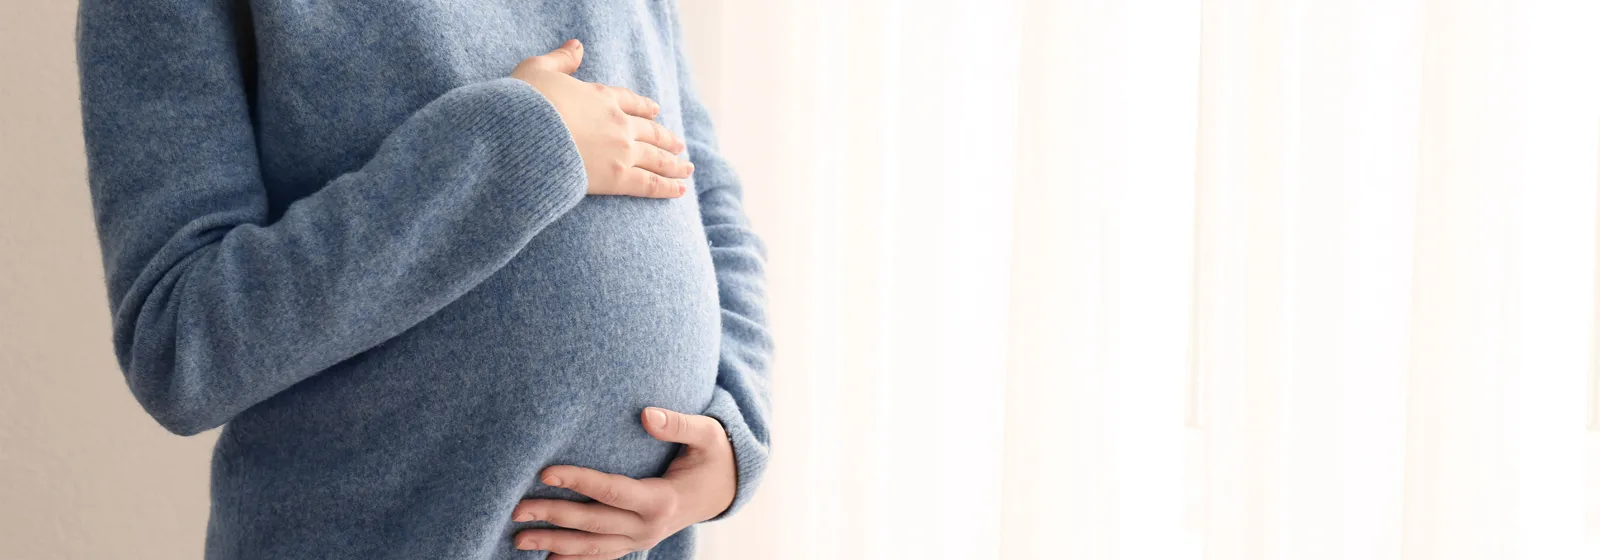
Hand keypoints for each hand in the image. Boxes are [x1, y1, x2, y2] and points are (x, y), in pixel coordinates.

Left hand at [511, 407, 736, 558]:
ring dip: (554, 544)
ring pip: (592, 546)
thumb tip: (647, 414)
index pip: (611, 491)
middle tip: (516, 509)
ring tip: (520, 538)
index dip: (578, 482)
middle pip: (593, 524)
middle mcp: (649, 526)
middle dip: (553, 517)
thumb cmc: (714, 456)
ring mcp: (642, 539)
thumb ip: (678, 425)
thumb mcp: (707, 435)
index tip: (545, 472)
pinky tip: (548, 558)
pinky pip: (602, 556)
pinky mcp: (637, 542)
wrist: (727, 489)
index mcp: (662, 500)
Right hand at [512, 39, 692, 198]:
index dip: (644, 107)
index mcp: (600, 97)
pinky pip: (649, 183)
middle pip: (649, 131)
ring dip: (673, 163)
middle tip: (679, 144)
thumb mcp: (538, 70)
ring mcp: (621, 150)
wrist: (524, 134)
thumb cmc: (526, 103)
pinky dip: (667, 187)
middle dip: (665, 138)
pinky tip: (680, 190)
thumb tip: (577, 46)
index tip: (656, 111)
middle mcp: (617, 122)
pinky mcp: (617, 177)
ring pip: (655, 157)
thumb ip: (560, 59)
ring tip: (686, 169)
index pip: (629, 101)